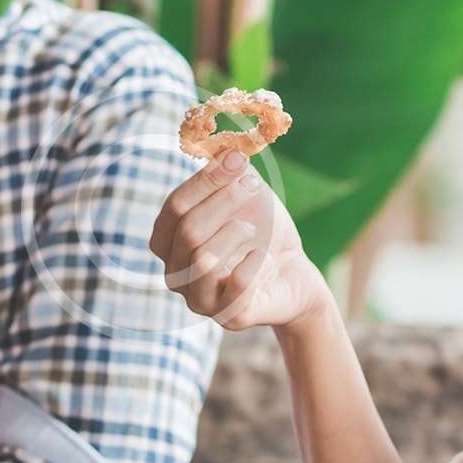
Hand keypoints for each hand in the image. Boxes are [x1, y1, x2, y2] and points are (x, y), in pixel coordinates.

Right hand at [149, 150, 329, 331]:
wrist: (294, 271)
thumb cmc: (262, 230)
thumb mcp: (244, 194)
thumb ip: (228, 170)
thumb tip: (222, 144)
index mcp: (169, 242)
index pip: (174, 207)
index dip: (206, 180)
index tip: (237, 158)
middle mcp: (175, 273)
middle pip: (188, 231)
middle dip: (224, 202)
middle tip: (253, 186)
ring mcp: (199, 300)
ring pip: (204, 260)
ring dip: (235, 233)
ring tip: (254, 227)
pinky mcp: (229, 317)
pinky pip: (235, 286)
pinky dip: (254, 263)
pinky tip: (263, 255)